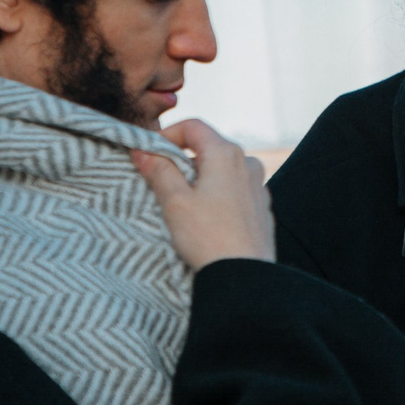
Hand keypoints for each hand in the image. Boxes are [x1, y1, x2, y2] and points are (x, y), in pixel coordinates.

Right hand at [133, 118, 273, 268]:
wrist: (245, 277)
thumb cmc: (209, 237)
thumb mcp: (175, 202)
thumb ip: (159, 171)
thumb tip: (143, 151)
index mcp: (226, 154)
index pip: (193, 127)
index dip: (167, 135)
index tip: (148, 153)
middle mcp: (247, 163)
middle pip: (208, 146)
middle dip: (182, 157)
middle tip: (160, 178)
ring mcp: (258, 186)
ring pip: (222, 169)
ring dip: (201, 176)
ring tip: (183, 201)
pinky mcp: (261, 208)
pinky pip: (235, 189)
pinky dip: (217, 193)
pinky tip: (206, 217)